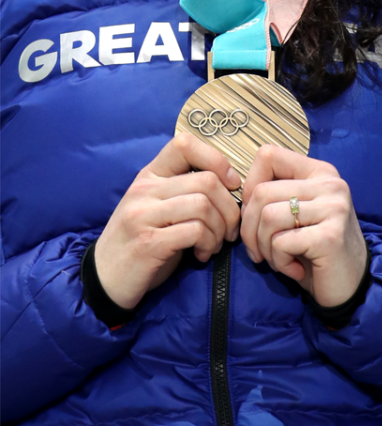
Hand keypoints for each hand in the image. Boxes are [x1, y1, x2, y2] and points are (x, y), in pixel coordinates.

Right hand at [95, 134, 241, 309]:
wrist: (103, 280)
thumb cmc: (142, 241)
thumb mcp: (159, 207)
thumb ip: (186, 191)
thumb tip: (233, 186)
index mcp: (150, 175)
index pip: (184, 144)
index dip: (217, 160)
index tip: (231, 184)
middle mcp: (144, 190)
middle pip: (206, 180)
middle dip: (229, 207)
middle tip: (229, 229)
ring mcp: (142, 215)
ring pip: (203, 205)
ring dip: (220, 228)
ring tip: (214, 244)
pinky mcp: (148, 242)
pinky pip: (195, 231)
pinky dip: (208, 243)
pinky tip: (202, 254)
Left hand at [240, 145, 367, 307]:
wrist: (350, 285)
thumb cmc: (316, 251)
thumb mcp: (297, 214)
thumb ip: (277, 196)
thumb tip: (238, 194)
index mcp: (320, 172)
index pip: (268, 156)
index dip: (249, 186)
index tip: (255, 214)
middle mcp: (330, 184)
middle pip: (261, 192)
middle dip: (250, 229)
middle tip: (262, 251)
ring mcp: (333, 208)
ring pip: (268, 217)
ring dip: (265, 247)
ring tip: (281, 260)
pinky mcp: (330, 236)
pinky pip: (281, 243)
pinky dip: (279, 262)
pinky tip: (295, 270)